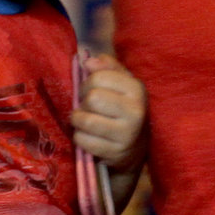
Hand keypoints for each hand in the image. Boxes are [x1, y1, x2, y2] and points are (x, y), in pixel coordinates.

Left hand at [72, 55, 146, 170]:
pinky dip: (79, 137)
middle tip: (87, 107)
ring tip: (84, 121)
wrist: (135, 147)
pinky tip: (88, 136)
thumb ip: (107, 68)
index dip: (87, 83)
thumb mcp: (121, 84)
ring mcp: (126, 134)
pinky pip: (82, 140)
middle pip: (92, 98)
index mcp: (136, 89)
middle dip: (83, 102)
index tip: (90, 91)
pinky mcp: (115, 153)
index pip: (98, 77)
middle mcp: (135, 111)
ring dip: (78, 120)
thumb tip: (88, 61)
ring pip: (84, 120)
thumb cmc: (123, 109)